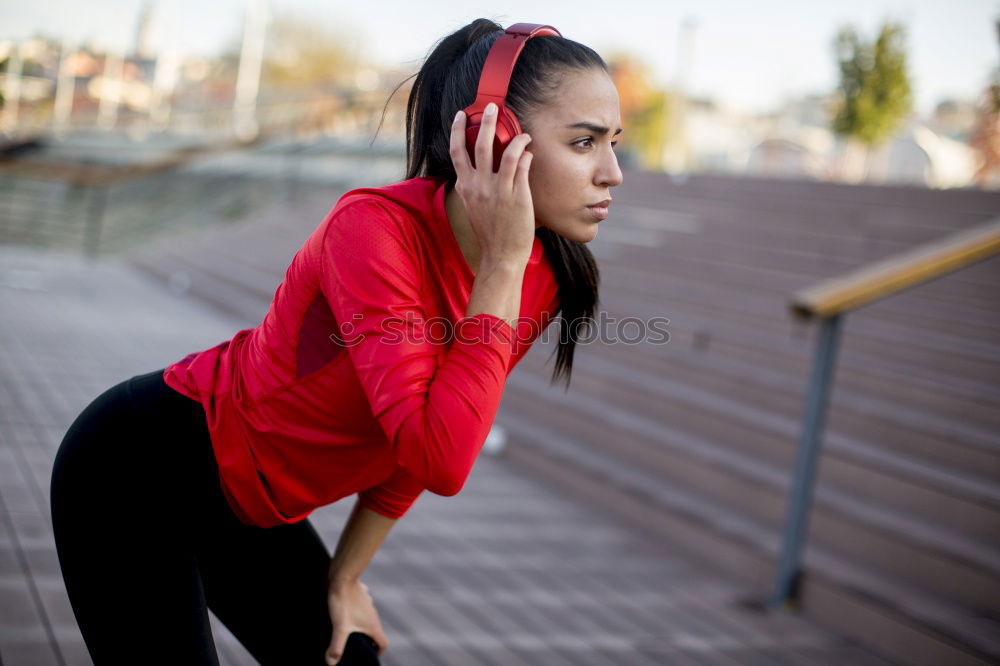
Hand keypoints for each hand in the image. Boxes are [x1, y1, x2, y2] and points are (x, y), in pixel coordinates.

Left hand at [326, 579, 387, 664]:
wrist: (343, 576)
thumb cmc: (343, 601)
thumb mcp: (339, 627)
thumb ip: (337, 646)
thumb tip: (331, 663)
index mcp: (373, 625)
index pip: (383, 643)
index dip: (378, 652)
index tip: (368, 657)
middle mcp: (374, 615)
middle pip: (375, 633)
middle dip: (367, 642)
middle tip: (354, 648)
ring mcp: (368, 605)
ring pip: (367, 621)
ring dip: (361, 629)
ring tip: (347, 633)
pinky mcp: (360, 597)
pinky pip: (361, 610)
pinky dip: (355, 616)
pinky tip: (343, 615)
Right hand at [449, 103, 535, 267]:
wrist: (501, 256)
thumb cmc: (490, 233)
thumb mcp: (472, 209)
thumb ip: (468, 190)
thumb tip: (465, 177)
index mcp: (465, 187)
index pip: (456, 152)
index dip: (458, 130)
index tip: (462, 115)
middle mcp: (478, 186)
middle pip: (479, 144)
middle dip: (486, 121)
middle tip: (492, 107)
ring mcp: (498, 189)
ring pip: (504, 150)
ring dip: (513, 134)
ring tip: (520, 128)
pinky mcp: (516, 194)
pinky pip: (522, 164)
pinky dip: (525, 153)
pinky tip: (529, 150)